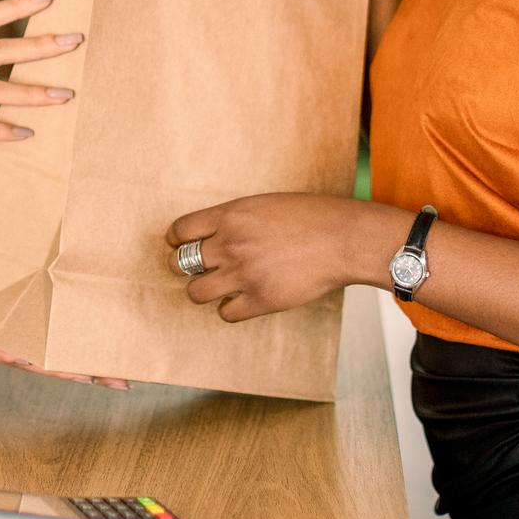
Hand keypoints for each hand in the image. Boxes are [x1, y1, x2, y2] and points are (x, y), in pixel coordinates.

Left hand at [0, 257, 127, 388]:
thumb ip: (16, 267)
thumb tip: (45, 246)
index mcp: (16, 326)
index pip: (58, 342)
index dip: (88, 352)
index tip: (120, 359)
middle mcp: (6, 341)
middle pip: (54, 360)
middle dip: (88, 371)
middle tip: (121, 379)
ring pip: (31, 362)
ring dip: (60, 369)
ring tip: (90, 376)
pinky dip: (12, 354)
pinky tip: (32, 361)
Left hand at [166, 194, 378, 321]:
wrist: (342, 238)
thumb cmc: (310, 216)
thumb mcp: (263, 204)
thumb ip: (234, 218)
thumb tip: (210, 234)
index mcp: (230, 215)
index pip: (180, 231)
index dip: (176, 241)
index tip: (180, 246)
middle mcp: (230, 244)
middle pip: (180, 264)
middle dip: (184, 267)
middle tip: (198, 269)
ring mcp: (243, 274)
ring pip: (196, 293)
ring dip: (204, 290)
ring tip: (219, 286)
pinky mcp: (260, 300)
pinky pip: (226, 314)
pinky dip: (231, 308)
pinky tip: (243, 299)